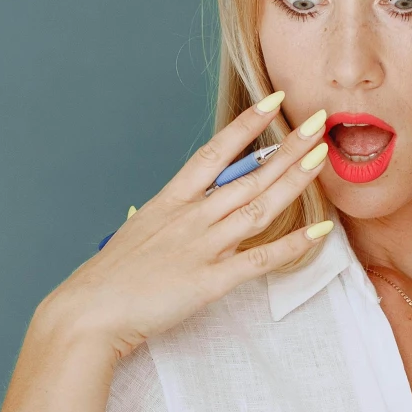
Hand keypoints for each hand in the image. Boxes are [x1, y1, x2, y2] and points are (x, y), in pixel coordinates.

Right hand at [38, 93, 334, 359]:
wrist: (90, 311)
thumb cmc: (109, 277)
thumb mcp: (137, 233)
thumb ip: (165, 220)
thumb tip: (178, 211)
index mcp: (170, 201)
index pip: (214, 152)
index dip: (246, 125)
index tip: (272, 100)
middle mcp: (191, 217)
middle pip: (247, 176)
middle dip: (286, 148)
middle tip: (317, 123)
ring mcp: (202, 247)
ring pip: (258, 207)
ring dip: (294, 182)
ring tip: (321, 158)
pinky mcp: (210, 281)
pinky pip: (259, 259)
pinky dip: (292, 245)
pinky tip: (319, 230)